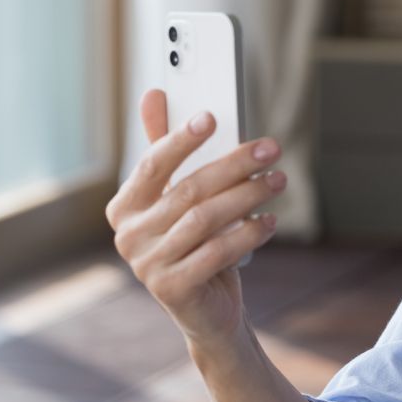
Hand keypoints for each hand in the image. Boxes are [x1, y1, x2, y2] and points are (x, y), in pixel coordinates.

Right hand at [105, 89, 284, 346]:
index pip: (152, 164)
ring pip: (205, 219)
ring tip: (278, 180)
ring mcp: (147, 266)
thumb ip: (165, 147)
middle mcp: (128, 236)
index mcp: (124, 207)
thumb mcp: (178, 195)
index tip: (210, 118)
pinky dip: (248, 233)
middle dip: (234, 164)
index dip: (180, 140)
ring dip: (248, 195)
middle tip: (270, 147)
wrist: (204, 307)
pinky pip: (217, 252)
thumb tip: (154, 94)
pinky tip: (269, 219)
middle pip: (188, 189)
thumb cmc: (193, 241)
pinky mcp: (172, 289)